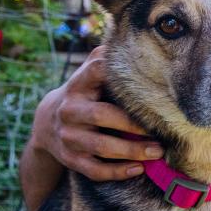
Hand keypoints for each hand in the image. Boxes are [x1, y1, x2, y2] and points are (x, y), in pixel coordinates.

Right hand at [32, 45, 163, 180]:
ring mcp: (69, 136)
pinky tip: (137, 169)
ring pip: (100, 147)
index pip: (94, 72)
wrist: (48, 123)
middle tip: (161, 133)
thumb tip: (133, 38)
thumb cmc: (85, 94)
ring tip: (157, 153)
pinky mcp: (70, 158)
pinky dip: (117, 172)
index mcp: (78, 85)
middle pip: (103, 116)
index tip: (141, 79)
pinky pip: (94, 170)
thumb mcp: (89, 75)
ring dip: (131, 152)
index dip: (112, 72)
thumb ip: (106, 59)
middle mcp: (70, 110)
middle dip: (133, 126)